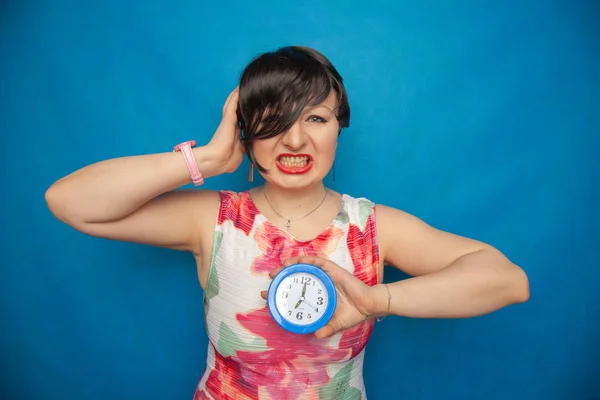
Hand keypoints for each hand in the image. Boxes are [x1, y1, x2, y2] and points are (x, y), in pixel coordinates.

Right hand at [202, 88, 244, 175]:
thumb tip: (246, 145)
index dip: (245, 114)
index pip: (241, 120)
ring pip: (233, 103)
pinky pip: (233, 103)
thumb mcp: (239, 153)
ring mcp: (229, 120)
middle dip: (241, 101)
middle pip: (236, 109)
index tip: (253, 109)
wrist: (219, 160)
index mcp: (234, 133)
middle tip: (248, 92)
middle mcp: (231, 125)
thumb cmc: (227, 160)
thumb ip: (242, 147)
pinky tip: (240, 88)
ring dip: (237, 95)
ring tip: (242, 86)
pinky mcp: (228, 118)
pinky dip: (236, 95)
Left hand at [261, 256, 386, 338]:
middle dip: (281, 276)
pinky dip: (303, 260)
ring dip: (289, 265)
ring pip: (303, 266)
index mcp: (317, 294)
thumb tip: (316, 334)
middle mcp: (318, 283)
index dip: (280, 291)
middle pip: (295, 276)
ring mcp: (324, 275)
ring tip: (278, 270)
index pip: (295, 291)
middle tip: (269, 279)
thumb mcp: (335, 323)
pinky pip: (315, 262)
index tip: (266, 295)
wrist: (368, 305)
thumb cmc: (352, 313)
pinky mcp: (331, 269)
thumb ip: (326, 328)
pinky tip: (294, 262)